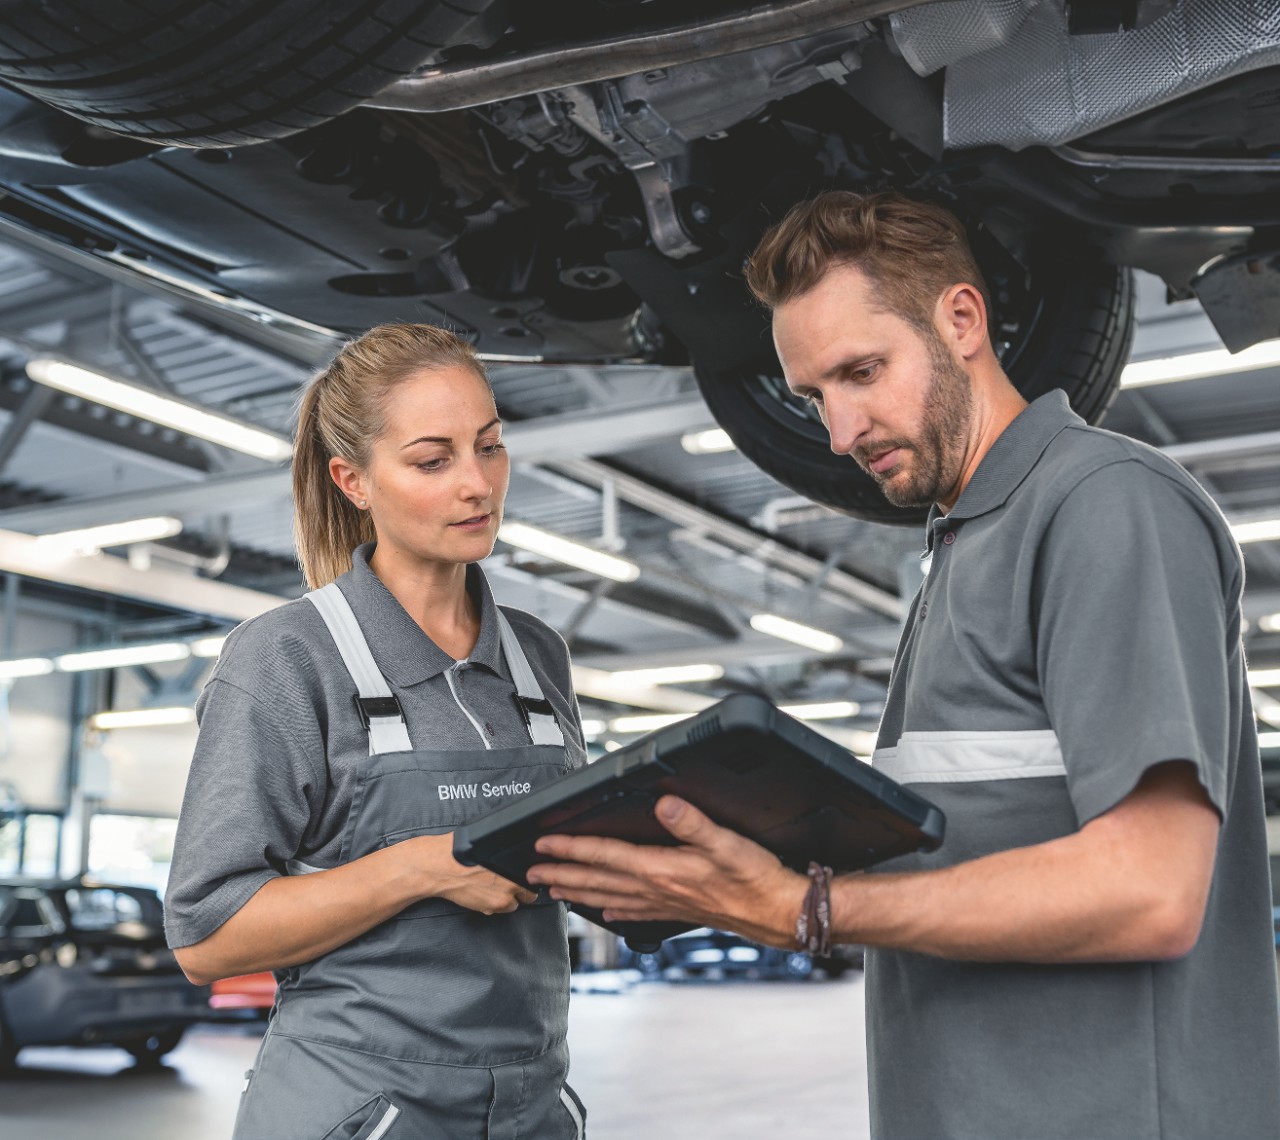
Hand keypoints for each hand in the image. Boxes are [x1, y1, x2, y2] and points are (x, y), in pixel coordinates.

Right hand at [411, 833, 537, 914]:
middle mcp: (510, 887)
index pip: (534, 881)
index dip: (528, 880)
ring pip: (511, 905)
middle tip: (508, 884)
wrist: (442, 867)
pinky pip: (495, 910)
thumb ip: (506, 854)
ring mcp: (499, 901)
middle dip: (519, 892)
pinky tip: (482, 893)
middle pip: (526, 897)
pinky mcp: (486, 909)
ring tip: (492, 888)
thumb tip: (516, 854)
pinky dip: (491, 904)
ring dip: (505, 899)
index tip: (524, 879)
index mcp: (515, 870)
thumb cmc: (463, 852)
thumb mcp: (491, 845)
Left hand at [527, 795, 807, 947]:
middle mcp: (657, 890)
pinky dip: (615, 911)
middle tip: (531, 871)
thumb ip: (692, 821)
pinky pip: (636, 912)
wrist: (779, 913)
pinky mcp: (678, 912)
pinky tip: (607, 913)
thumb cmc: (755, 878)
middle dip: (562, 873)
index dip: (572, 848)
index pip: (605, 856)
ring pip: (610, 898)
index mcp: (662, 870)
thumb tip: (664, 803)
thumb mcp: (726, 841)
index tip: (543, 843)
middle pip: (598, 880)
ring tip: (553, 890)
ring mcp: (666, 904)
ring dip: (579, 892)